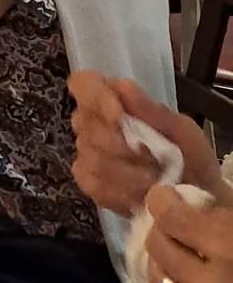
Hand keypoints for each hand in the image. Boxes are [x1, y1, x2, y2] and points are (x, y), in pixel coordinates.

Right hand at [68, 71, 222, 214]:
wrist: (197, 199)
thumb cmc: (191, 158)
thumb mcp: (183, 131)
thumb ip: (153, 110)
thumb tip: (123, 88)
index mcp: (115, 100)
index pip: (84, 84)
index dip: (96, 97)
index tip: (118, 119)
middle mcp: (93, 122)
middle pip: (86, 124)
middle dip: (122, 146)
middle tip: (154, 160)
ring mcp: (86, 152)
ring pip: (92, 158)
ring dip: (127, 173)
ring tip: (154, 181)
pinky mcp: (87, 181)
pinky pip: (91, 183)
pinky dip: (119, 191)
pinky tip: (138, 195)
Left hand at [145, 185, 232, 282]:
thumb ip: (224, 212)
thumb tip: (190, 201)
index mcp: (229, 247)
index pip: (170, 216)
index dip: (164, 201)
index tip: (167, 196)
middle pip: (158, 245)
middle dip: (164, 229)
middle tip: (178, 225)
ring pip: (158, 279)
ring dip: (166, 261)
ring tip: (182, 254)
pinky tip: (192, 282)